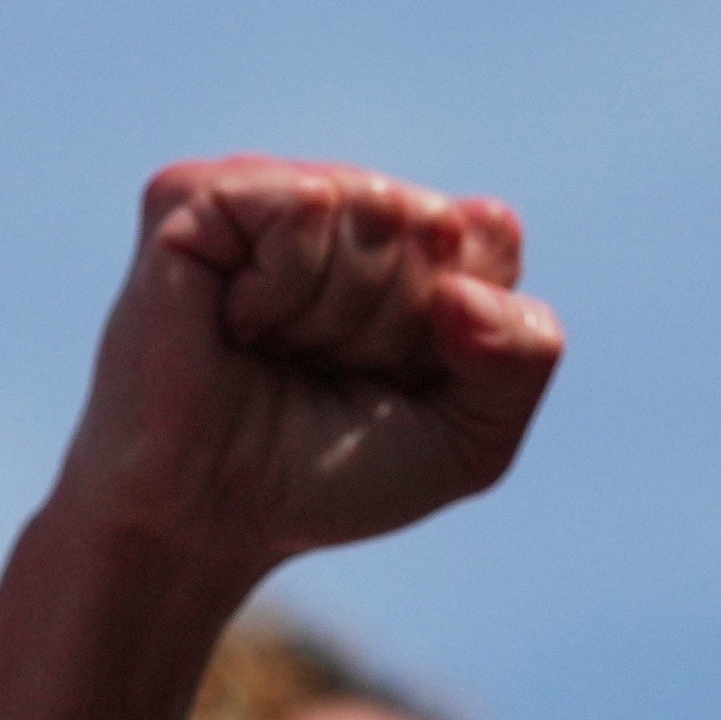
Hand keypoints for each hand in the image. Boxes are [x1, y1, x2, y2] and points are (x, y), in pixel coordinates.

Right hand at [56, 157, 560, 580]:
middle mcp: (336, 203)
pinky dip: (282, 288)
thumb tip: (461, 287)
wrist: (204, 526)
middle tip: (316, 374)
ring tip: (269, 353)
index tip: (386, 380)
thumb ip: (525, 355)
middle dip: (388, 326)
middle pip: (431, 225)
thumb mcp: (469, 439)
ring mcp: (264, 193)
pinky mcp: (195, 197)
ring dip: (332, 316)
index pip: (488, 237)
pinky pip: (305, 205)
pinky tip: (234, 324)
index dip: (451, 330)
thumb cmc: (321, 479)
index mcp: (401, 242)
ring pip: (374, 209)